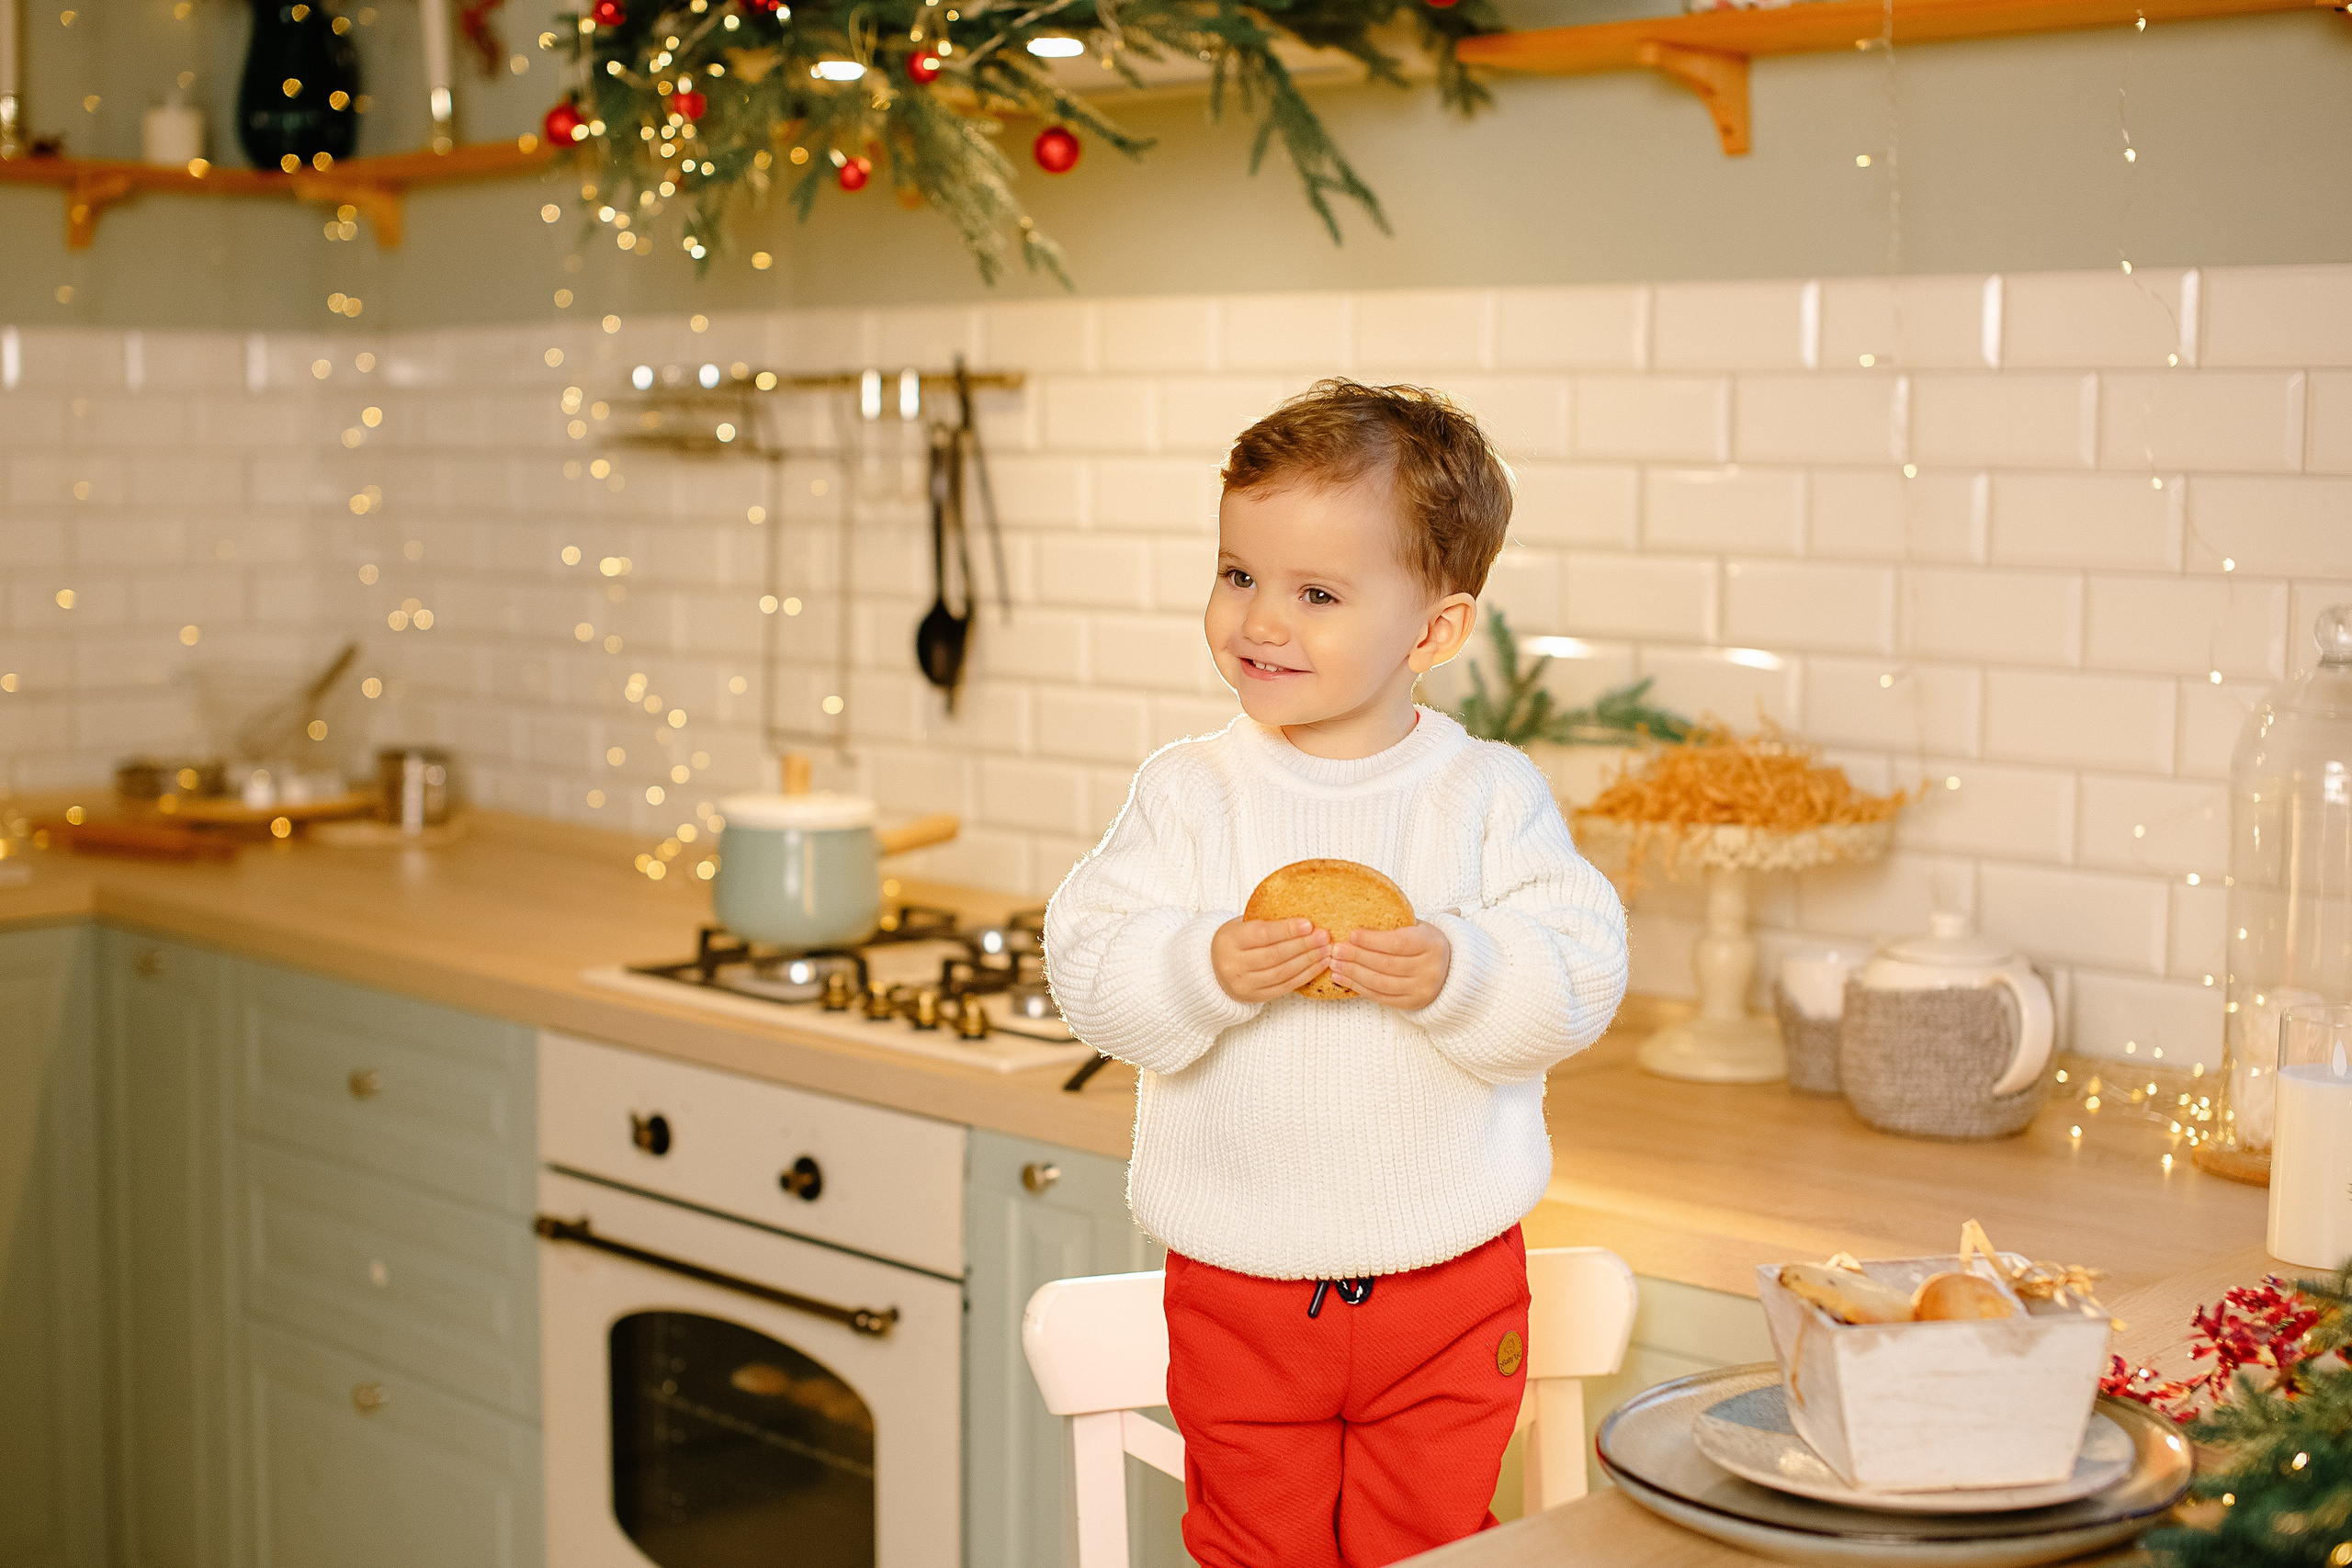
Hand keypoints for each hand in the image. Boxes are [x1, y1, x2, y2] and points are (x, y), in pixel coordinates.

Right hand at [1211, 917, 1329, 1003]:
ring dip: (1308, 961)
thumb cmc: (1236, 941)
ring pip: (1282, 972)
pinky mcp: (1255, 997)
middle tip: (1324, 937)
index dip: (1287, 930)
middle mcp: (1234, 964)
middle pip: (1275, 955)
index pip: (1262, 935)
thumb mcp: (1242, 925)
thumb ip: (1267, 922)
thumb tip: (1305, 920)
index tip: (1309, 924)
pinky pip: (1285, 986)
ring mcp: (1244, 984)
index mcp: (1229, 940)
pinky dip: (1305, 975)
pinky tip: (1318, 965)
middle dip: (1304, 945)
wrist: (1214, 967)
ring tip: (1326, 950)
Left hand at [1331, 922, 1451, 1010]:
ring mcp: (1422, 989)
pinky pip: (1381, 997)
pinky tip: (1344, 979)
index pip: (1398, 943)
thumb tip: (1354, 925)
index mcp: (1432, 944)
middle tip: (1336, 950)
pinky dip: (1359, 988)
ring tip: (1335, 965)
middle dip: (1356, 957)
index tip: (1351, 934)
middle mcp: (1430, 969)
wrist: (1448, 969)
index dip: (1372, 940)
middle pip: (1386, 964)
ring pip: (1380, 983)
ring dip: (1353, 974)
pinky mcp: (1412, 1003)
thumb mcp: (1417, 928)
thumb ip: (1393, 925)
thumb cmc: (1424, 943)